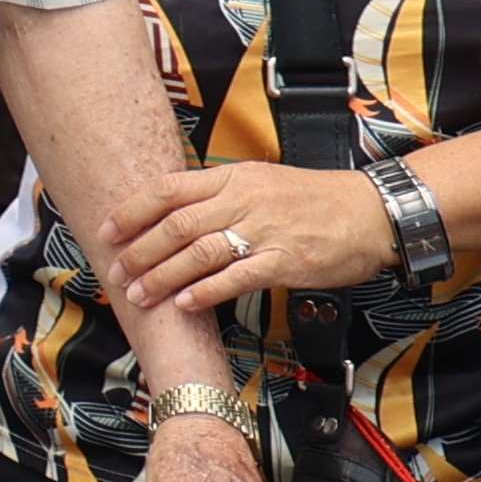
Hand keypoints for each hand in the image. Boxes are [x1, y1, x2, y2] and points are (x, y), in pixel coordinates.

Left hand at [106, 159, 397, 315]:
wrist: (372, 212)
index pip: (168, 189)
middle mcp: (243, 200)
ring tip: (140, 295)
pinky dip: (206, 292)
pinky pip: (236, 277)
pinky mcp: (285, 261)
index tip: (107, 231)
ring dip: (163, 277)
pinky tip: (185, 304)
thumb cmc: (315, 200)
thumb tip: (174, 213)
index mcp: (233, 177)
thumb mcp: (262, 181)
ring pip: (198, 253)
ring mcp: (264, 231)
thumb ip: (219, 194)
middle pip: (175, 225)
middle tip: (116, 272)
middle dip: (139, 252)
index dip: (131, 211)